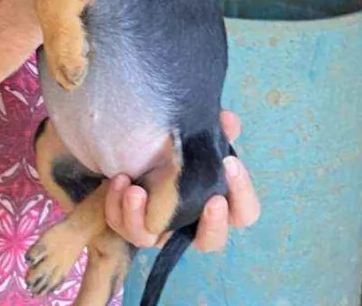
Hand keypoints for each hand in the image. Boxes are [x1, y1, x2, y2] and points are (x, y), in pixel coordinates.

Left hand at [105, 111, 259, 251]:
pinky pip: (124, 227)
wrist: (131, 146)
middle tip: (210, 202)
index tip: (230, 162)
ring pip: (155, 240)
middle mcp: (190, 223)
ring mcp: (160, 229)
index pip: (244, 212)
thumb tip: (228, 120)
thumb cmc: (173, 146)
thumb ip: (214, 129)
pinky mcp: (131, 226)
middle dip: (213, 224)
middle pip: (212, 241)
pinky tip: (118, 181)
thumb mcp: (194, 135)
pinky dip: (117, 206)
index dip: (242, 193)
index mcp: (216, 200)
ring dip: (144, 216)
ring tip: (135, 191)